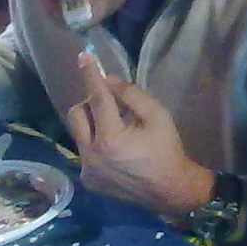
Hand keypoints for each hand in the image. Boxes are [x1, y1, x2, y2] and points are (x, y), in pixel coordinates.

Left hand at [63, 54, 214, 220]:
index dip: (91, 75)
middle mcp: (92, 154)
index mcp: (111, 138)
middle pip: (76, 114)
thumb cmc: (167, 150)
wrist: (169, 189)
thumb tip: (109, 80)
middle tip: (110, 104)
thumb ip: (133, 96)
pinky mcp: (86, 179)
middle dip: (91, 103)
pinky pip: (84, 151)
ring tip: (115, 129)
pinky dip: (96, 144)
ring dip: (93, 124)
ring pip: (78, 133)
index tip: (84, 56)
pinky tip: (116, 152)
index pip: (97, 99)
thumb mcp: (159, 117)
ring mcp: (86, 169)